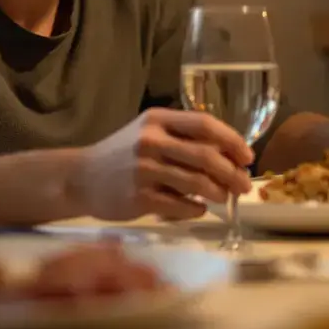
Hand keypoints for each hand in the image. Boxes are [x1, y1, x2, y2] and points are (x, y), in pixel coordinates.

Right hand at [75, 108, 253, 221]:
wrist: (81, 177)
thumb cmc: (123, 155)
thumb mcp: (150, 134)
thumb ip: (183, 138)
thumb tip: (230, 155)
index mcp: (158, 119)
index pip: (204, 124)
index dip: (232, 140)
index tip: (248, 156)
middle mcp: (151, 141)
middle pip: (206, 156)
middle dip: (233, 172)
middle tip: (244, 185)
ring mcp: (144, 169)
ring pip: (197, 183)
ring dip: (219, 192)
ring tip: (224, 197)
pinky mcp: (139, 197)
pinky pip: (180, 205)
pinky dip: (196, 209)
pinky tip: (199, 208)